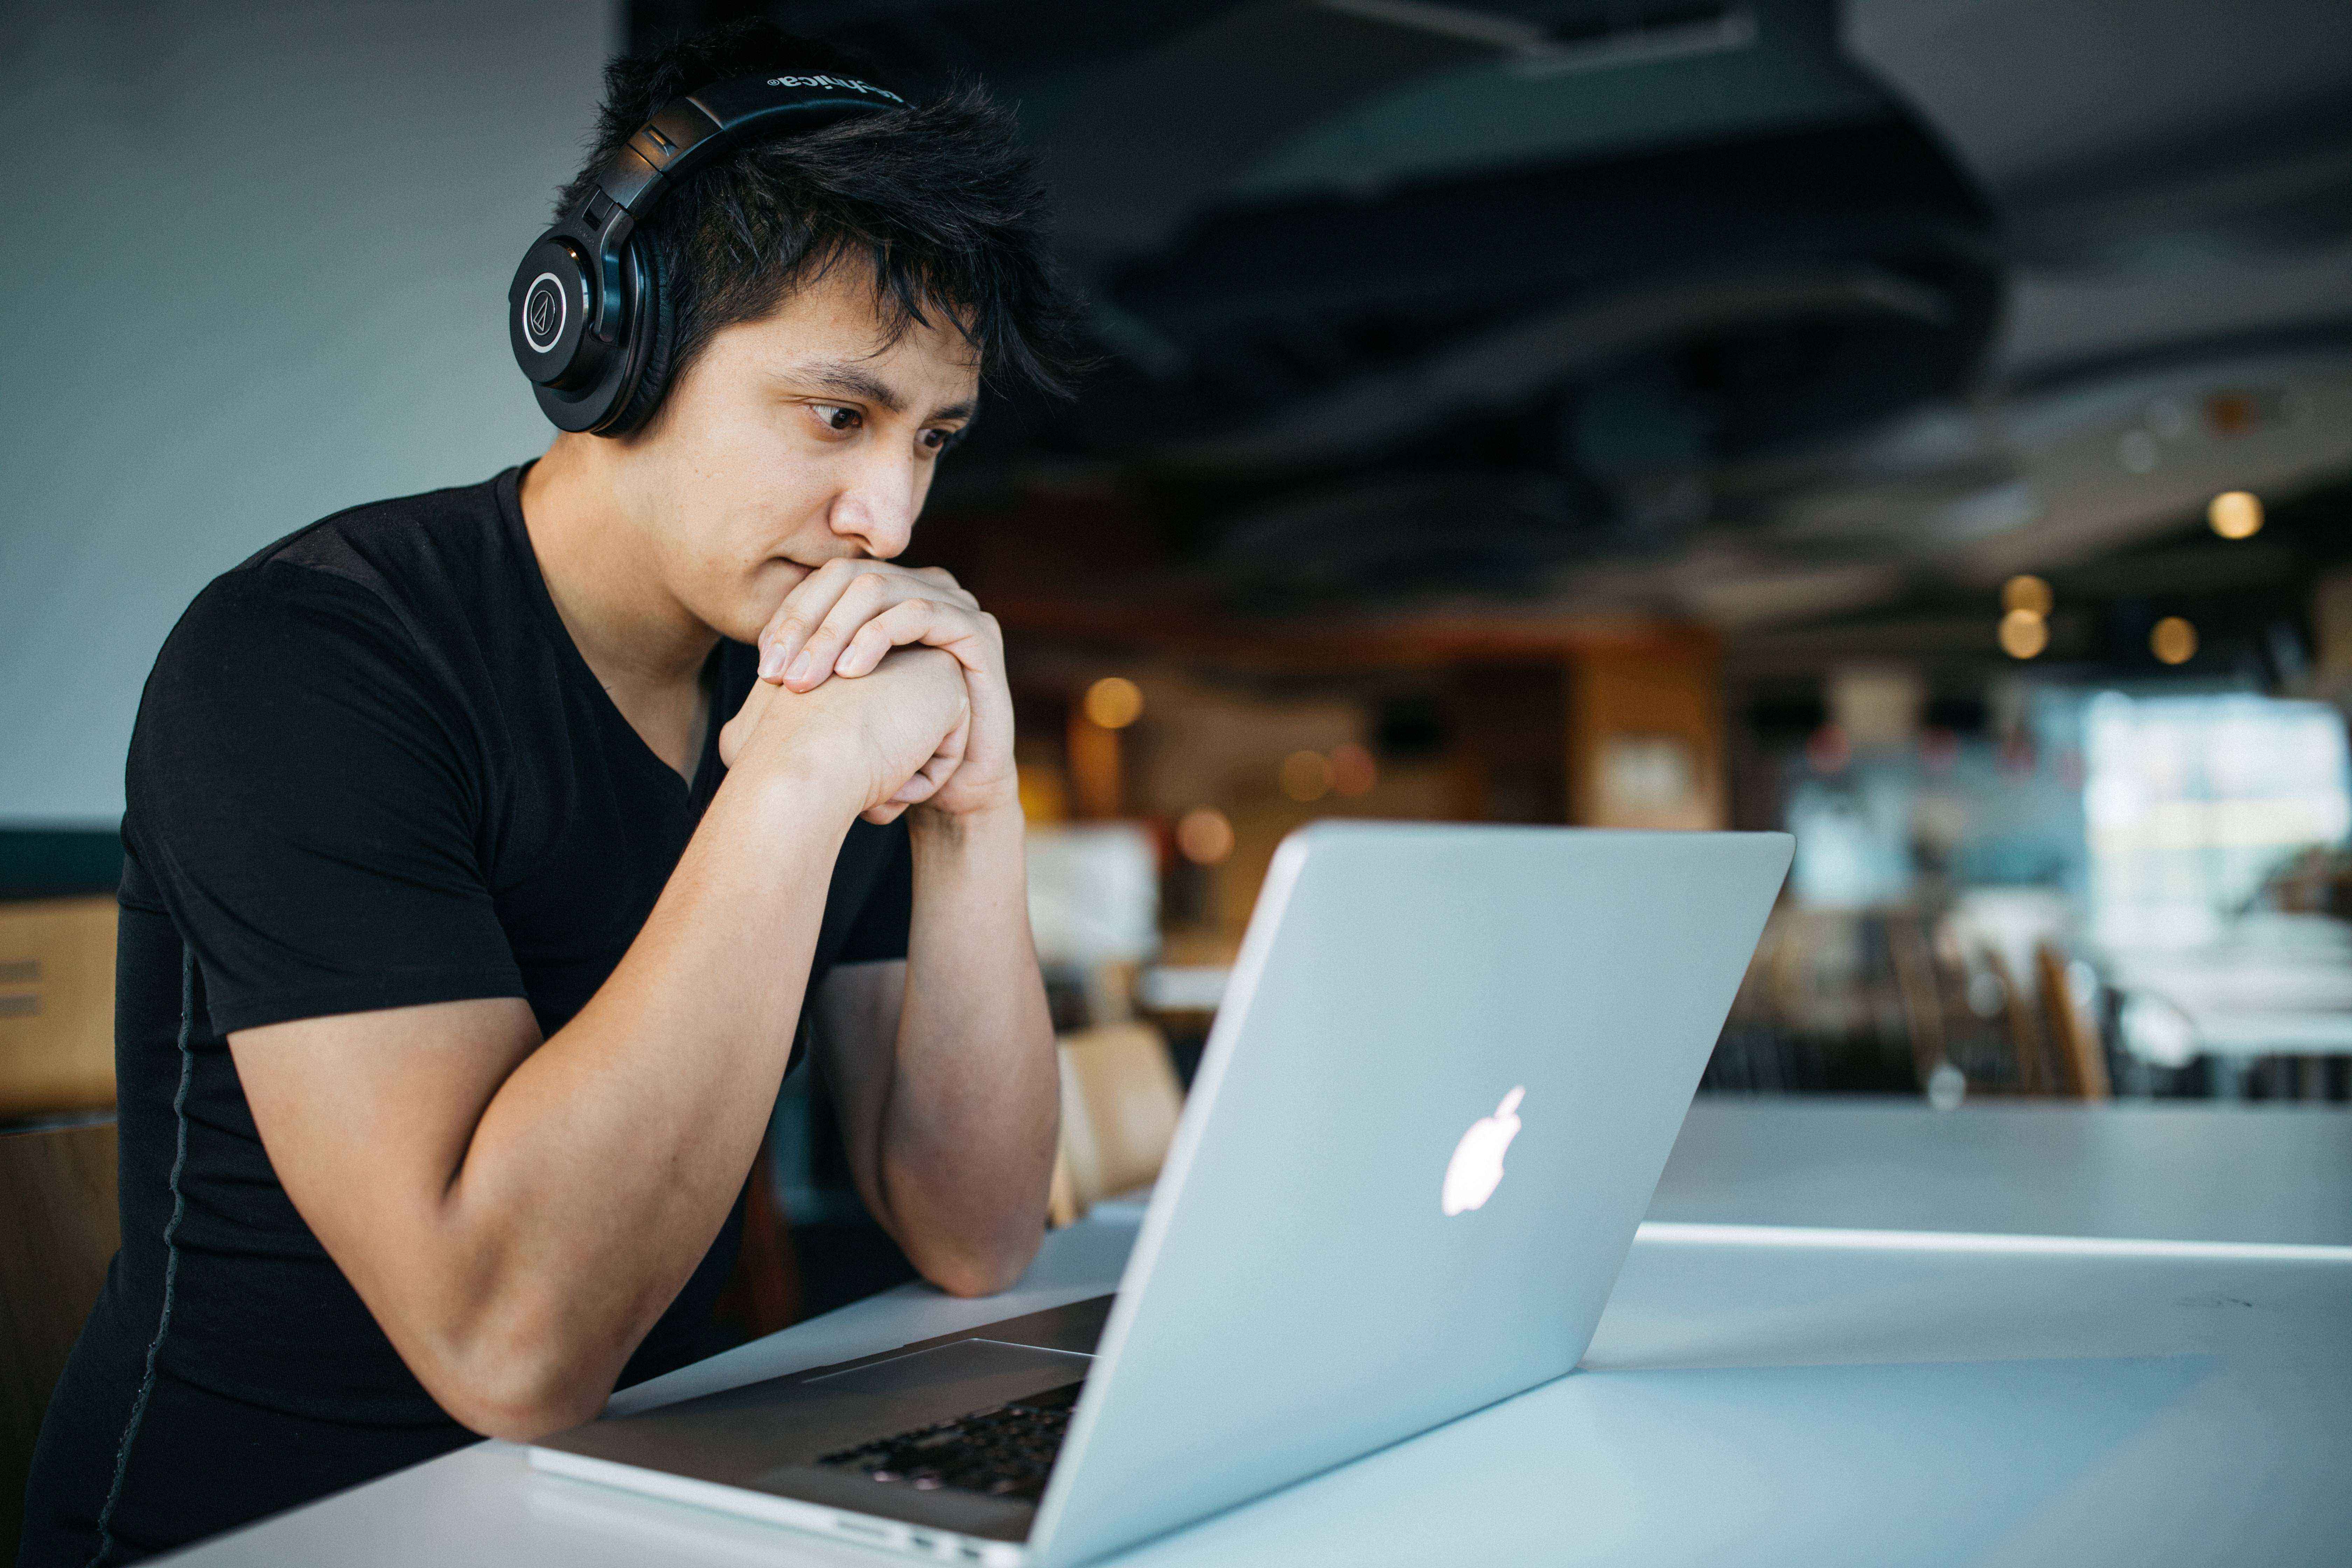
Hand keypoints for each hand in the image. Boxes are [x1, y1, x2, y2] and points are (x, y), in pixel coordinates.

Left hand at [754, 560, 1015, 818]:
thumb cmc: (896, 745)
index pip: (826, 581)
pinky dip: (877, 637)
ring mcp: (953, 604)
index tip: (763, 667)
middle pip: (848, 576)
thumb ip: (813, 665)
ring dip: (833, 632)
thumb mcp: (843, 700)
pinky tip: (850, 673)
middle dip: (805, 623)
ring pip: (878, 589)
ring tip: (806, 680)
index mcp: (890, 595)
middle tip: (777, 674)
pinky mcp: (977, 630)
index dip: (789, 616)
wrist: (955, 787)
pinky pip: (918, 614)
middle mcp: (922, 588)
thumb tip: (763, 653)